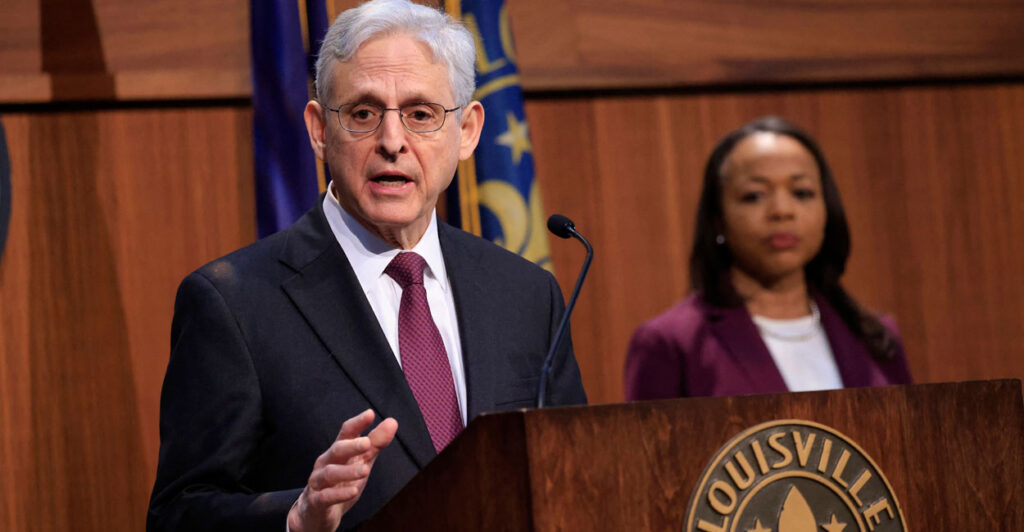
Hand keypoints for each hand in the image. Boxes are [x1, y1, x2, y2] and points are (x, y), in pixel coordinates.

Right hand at [287, 409, 397, 531]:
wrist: (317, 513)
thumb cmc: (341, 482)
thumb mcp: (361, 462)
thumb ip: (375, 443)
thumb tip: (392, 422)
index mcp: (338, 451)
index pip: (346, 433)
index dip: (357, 423)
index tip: (370, 414)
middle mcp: (326, 463)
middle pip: (336, 450)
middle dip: (351, 446)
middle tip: (367, 443)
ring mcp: (318, 482)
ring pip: (329, 473)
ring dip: (347, 471)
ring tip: (365, 470)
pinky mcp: (316, 502)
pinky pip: (325, 497)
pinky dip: (339, 494)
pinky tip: (353, 492)